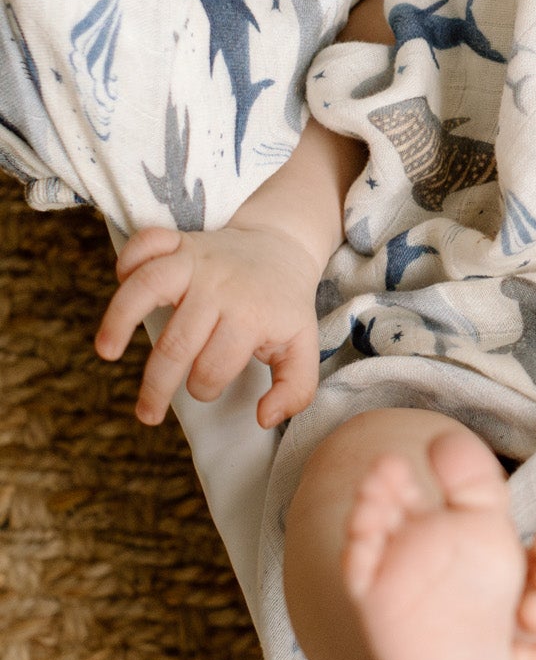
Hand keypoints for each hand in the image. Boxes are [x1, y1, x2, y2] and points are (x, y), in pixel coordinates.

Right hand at [96, 220, 326, 429]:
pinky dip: (128, 258)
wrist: (283, 248)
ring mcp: (197, 260)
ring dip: (120, 320)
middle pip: (177, 343)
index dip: (205, 387)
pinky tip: (119, 281)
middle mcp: (220, 287)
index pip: (213, 366)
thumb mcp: (303, 348)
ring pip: (148, 286)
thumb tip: (263, 418)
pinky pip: (146, 242)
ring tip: (107, 352)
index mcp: (250, 316)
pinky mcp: (181, 241)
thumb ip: (295, 390)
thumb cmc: (285, 307)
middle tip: (147, 414)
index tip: (203, 388)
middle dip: (157, 386)